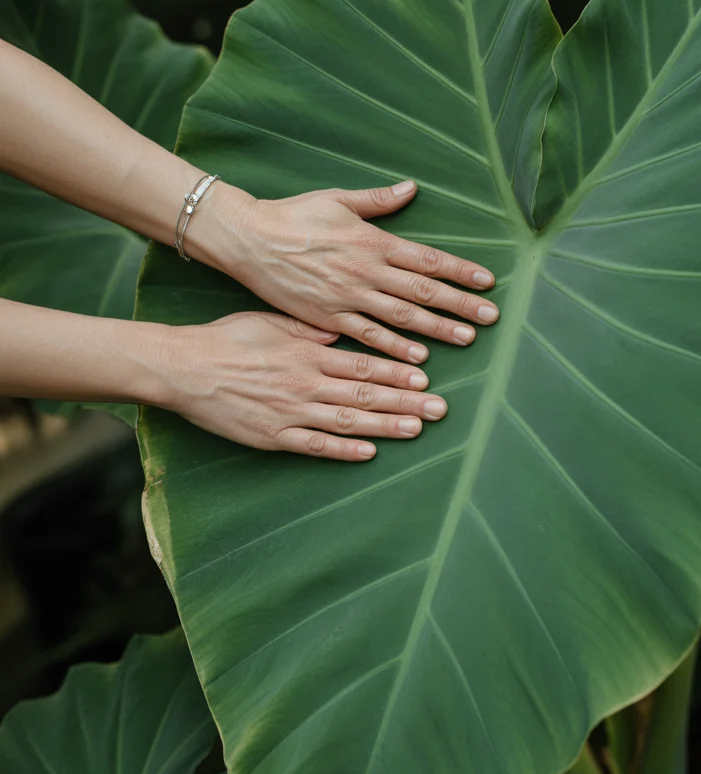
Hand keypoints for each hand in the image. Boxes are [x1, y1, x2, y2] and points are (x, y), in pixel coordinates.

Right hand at [163, 310, 448, 458]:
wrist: (186, 368)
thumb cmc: (228, 338)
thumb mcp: (273, 320)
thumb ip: (311, 328)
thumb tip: (342, 328)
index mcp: (308, 352)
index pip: (362, 364)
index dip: (396, 372)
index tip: (426, 377)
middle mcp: (305, 383)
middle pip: (364, 395)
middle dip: (405, 402)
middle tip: (440, 409)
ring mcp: (291, 412)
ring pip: (347, 422)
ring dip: (385, 427)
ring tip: (417, 429)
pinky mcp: (273, 436)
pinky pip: (315, 446)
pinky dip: (343, 451)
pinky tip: (369, 453)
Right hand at [202, 179, 498, 363]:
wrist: (247, 240)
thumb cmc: (291, 216)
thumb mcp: (336, 199)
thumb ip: (377, 201)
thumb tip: (411, 187)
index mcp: (371, 240)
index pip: (426, 258)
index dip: (460, 270)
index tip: (487, 281)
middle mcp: (364, 271)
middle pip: (422, 290)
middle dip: (459, 303)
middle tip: (491, 316)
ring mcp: (346, 297)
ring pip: (400, 317)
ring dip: (436, 328)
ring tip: (466, 338)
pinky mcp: (325, 318)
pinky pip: (366, 337)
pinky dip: (393, 348)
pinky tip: (417, 359)